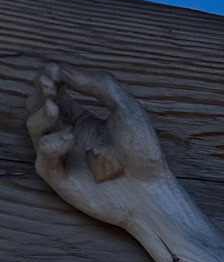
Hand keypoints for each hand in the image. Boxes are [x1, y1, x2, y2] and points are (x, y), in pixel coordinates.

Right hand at [26, 63, 173, 230]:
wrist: (152, 192)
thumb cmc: (144, 152)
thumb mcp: (126, 107)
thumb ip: (97, 83)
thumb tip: (61, 69)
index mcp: (81, 118)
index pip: (53, 91)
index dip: (49, 77)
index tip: (54, 71)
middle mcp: (68, 135)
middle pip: (37, 105)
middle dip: (40, 91)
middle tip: (50, 86)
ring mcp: (63, 157)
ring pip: (34, 127)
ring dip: (40, 113)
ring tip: (54, 108)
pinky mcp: (62, 180)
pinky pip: (43, 158)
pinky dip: (51, 143)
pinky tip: (70, 137)